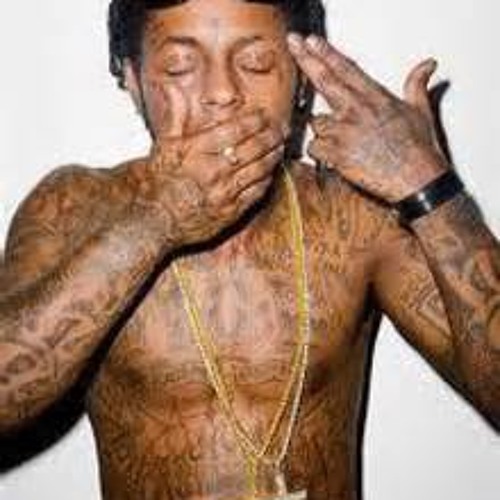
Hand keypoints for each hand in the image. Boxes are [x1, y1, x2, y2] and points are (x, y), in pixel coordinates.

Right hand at [135, 85, 285, 247]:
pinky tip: (270, 172)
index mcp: (196, 150)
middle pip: (253, 147)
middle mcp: (212, 170)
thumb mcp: (163, 145)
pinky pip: (255, 192)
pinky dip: (266, 179)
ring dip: (273, 156)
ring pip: (259, 169)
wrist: (153, 218)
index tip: (263, 115)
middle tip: (280, 129)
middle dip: (271, 135)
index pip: (235, 129)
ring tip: (279, 147)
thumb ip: (176, 116)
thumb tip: (173, 89)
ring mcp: (223, 192)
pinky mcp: (230, 211)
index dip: (254, 120)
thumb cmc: (157, 182)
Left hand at [287, 34, 448, 202]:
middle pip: (325, 79)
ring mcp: (345, 131)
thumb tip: (427, 66)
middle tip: (293, 44)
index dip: (327, 52)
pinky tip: (334, 158)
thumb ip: (416, 84)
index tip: (312, 42)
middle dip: (306, 60)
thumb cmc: (419, 150)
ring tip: (343, 143)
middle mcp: (357, 110)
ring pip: (317, 122)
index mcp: (375, 97)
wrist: (417, 180)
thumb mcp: (421, 111)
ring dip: (323, 131)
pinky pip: (314, 147)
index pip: (346, 69)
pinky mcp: (337, 154)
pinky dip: (320, 153)